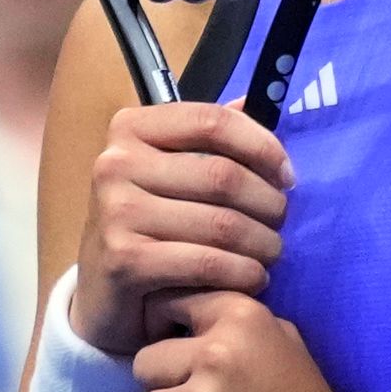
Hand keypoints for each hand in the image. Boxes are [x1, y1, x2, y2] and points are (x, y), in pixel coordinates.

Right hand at [70, 102, 289, 356]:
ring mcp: (116, 212)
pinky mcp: (124, 260)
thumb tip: (250, 100)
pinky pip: (207, 262)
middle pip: (223, 175)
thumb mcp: (167, 172)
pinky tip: (254, 277)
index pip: (213, 121)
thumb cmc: (147, 225)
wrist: (103, 291)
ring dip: (262, 243)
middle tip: (282, 223)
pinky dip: (242, 272)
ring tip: (272, 252)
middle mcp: (116, 164)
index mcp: (130, 129)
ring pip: (222, 223)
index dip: (262, 146)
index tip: (287, 175)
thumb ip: (204, 137)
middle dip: (268, 202)